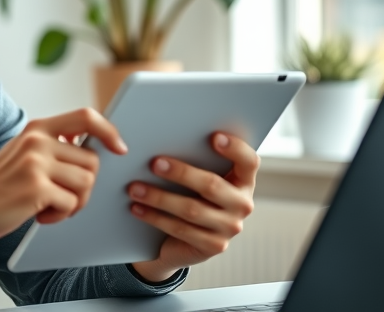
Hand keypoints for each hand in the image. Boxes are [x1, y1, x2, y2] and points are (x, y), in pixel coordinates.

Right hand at [0, 108, 126, 253]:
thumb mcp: (23, 155)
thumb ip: (53, 147)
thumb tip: (97, 151)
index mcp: (37, 128)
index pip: (86, 116)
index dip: (109, 131)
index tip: (119, 148)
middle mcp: (37, 140)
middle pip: (92, 161)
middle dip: (84, 186)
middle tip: (62, 198)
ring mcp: (36, 162)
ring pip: (86, 183)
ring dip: (73, 203)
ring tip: (48, 207)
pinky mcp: (35, 187)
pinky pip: (71, 204)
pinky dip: (59, 217)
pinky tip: (38, 215)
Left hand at [127, 132, 258, 282]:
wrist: (184, 241)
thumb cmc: (189, 196)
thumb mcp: (196, 180)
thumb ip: (194, 161)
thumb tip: (164, 142)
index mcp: (243, 181)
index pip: (249, 162)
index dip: (236, 149)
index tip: (214, 137)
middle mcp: (242, 204)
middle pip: (212, 185)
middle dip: (181, 173)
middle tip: (154, 163)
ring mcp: (229, 228)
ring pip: (192, 210)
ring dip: (159, 197)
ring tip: (134, 188)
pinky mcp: (213, 246)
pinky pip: (180, 229)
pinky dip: (155, 217)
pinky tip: (137, 208)